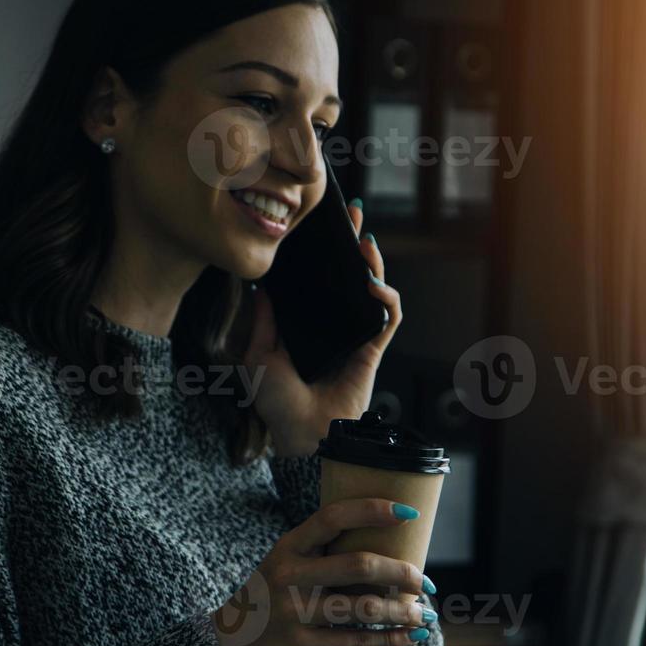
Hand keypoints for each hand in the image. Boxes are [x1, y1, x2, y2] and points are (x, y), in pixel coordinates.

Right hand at [211, 497, 433, 645]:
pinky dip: (392, 640)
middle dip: (403, 572)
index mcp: (288, 547)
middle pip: (359, 565)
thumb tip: (391, 549)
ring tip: (424, 614)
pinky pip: (358, 643)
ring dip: (404, 611)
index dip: (373, 510)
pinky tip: (412, 638)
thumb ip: (324, 554)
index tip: (408, 514)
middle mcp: (290, 576)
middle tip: (425, 581)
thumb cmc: (271, 598)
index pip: (332, 517)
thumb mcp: (285, 565)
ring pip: (364, 608)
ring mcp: (295, 613)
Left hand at [242, 200, 402, 456]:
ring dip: (373, 263)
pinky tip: (373, 284)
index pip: (318, 278)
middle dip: (352, 241)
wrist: (301, 434)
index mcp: (307, 324)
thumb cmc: (277, 402)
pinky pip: (387, 317)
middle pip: (349, 275)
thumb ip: (262, 321)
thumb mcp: (258, 355)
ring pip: (373, 290)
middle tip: (351, 211)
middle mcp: (333, 324)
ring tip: (364, 241)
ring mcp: (355, 335)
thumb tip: (260, 285)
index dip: (321, 250)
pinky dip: (385, 298)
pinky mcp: (373, 348)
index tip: (317, 221)